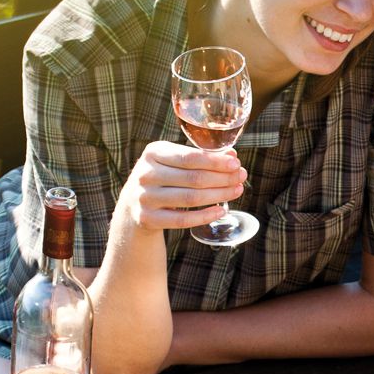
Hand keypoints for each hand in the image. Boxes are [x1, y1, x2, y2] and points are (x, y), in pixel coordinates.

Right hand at [118, 139, 246, 232]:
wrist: (133, 204)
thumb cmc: (163, 177)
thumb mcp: (174, 162)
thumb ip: (201, 157)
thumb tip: (231, 155)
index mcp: (153, 152)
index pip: (190, 156)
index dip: (215, 161)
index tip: (236, 163)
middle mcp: (146, 174)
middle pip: (193, 178)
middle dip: (222, 178)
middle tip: (241, 177)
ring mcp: (145, 197)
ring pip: (190, 198)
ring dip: (218, 195)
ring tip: (236, 191)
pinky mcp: (148, 218)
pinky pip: (182, 220)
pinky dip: (205, 216)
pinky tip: (221, 210)